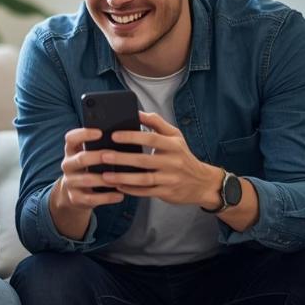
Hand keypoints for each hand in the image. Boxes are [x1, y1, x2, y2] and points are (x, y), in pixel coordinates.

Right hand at [55, 127, 126, 210]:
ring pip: (86, 180)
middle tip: (114, 154)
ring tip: (121, 179)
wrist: (75, 194)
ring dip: (105, 179)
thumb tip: (124, 137)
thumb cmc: (90, 169)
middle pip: (80, 159)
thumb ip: (100, 147)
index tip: (100, 132)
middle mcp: (68, 165)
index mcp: (71, 151)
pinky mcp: (75, 198)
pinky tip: (120, 195)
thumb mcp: (89, 156)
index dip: (84, 134)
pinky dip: (107, 197)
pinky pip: (91, 198)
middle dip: (98, 157)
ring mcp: (70, 182)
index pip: (71, 138)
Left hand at [97, 111, 222, 206]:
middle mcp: (173, 162)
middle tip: (103, 155)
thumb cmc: (183, 155)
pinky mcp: (166, 193)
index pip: (151, 138)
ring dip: (123, 177)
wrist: (202, 182)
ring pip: (143, 179)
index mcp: (173, 145)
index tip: (114, 135)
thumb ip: (156, 122)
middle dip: (122, 158)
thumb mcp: (175, 136)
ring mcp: (170, 179)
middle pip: (143, 160)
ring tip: (105, 175)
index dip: (132, 136)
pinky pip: (145, 192)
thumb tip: (137, 112)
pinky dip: (130, 190)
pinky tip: (117, 186)